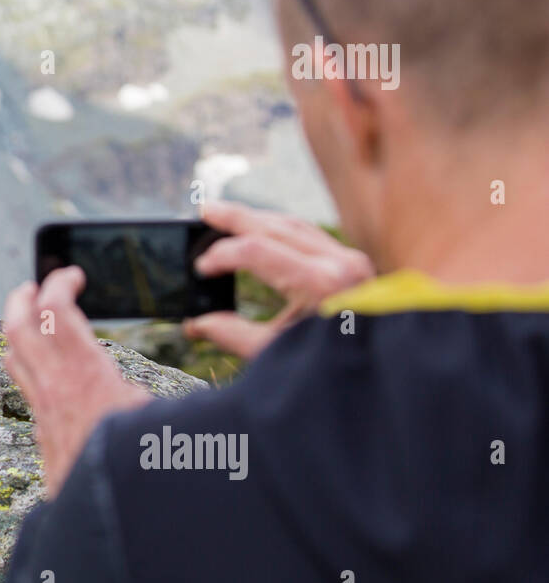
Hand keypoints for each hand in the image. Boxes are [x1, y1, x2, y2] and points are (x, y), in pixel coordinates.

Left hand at [2, 266, 151, 497]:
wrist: (99, 523)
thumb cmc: (136, 473)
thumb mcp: (158, 422)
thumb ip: (145, 396)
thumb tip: (133, 393)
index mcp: (84, 376)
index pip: (55, 311)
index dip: (59, 283)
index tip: (73, 274)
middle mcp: (54, 389)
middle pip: (17, 325)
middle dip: (23, 297)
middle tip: (36, 284)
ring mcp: (42, 412)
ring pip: (13, 356)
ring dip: (19, 328)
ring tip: (34, 316)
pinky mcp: (42, 434)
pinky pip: (24, 387)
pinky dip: (29, 362)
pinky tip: (49, 369)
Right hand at [183, 201, 374, 358]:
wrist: (385, 372)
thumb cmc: (331, 365)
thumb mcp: (276, 353)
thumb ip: (232, 335)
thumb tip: (196, 324)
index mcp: (318, 283)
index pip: (256, 250)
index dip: (221, 255)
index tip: (201, 269)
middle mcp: (337, 263)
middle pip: (274, 226)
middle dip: (235, 217)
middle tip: (204, 210)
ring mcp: (349, 259)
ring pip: (293, 225)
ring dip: (257, 218)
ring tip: (226, 216)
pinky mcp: (354, 262)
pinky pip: (311, 234)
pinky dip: (281, 228)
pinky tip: (262, 228)